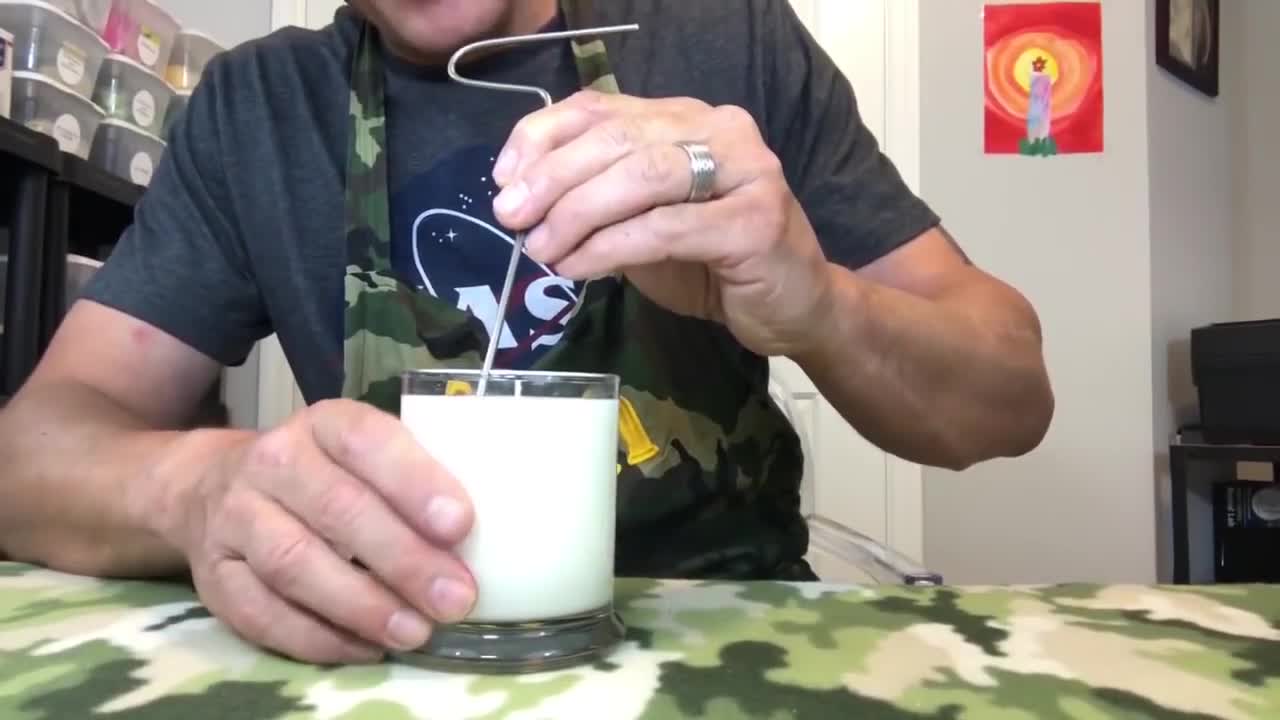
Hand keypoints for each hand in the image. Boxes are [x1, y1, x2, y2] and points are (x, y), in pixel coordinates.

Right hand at [163, 399, 475, 663]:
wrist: (212, 487)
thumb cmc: (324, 474)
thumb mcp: (365, 456)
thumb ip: (414, 482)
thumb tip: (483, 540)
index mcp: (324, 424)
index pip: (367, 441)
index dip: (413, 480)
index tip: (461, 523)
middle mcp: (273, 462)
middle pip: (337, 509)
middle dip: (403, 558)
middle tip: (455, 598)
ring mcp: (236, 518)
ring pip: (295, 564)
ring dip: (362, 604)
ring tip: (415, 631)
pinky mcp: (214, 576)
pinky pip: (263, 613)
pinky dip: (318, 637)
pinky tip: (365, 648)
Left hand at [490, 90, 834, 357]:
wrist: (796, 309)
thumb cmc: (716, 266)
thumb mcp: (643, 224)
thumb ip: (598, 203)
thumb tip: (524, 201)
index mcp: (688, 118)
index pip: (602, 108)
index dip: (543, 136)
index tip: (504, 178)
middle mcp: (720, 130)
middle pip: (617, 138)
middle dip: (552, 177)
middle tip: (511, 217)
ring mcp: (745, 172)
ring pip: (641, 176)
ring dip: (577, 213)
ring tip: (541, 249)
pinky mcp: (755, 222)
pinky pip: (664, 228)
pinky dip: (610, 248)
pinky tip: (578, 268)